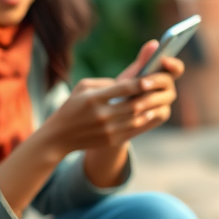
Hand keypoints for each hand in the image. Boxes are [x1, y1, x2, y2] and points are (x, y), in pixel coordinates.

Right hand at [43, 40, 182, 155]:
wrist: (59, 136)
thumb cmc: (71, 106)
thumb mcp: (82, 87)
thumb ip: (104, 83)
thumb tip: (127, 82)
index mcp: (94, 98)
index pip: (124, 88)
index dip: (141, 82)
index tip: (150, 78)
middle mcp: (102, 115)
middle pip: (135, 104)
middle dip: (149, 96)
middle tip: (159, 89)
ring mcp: (108, 129)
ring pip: (138, 117)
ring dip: (149, 108)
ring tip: (157, 100)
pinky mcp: (112, 140)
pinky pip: (134, 129)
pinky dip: (144, 120)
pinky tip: (148, 113)